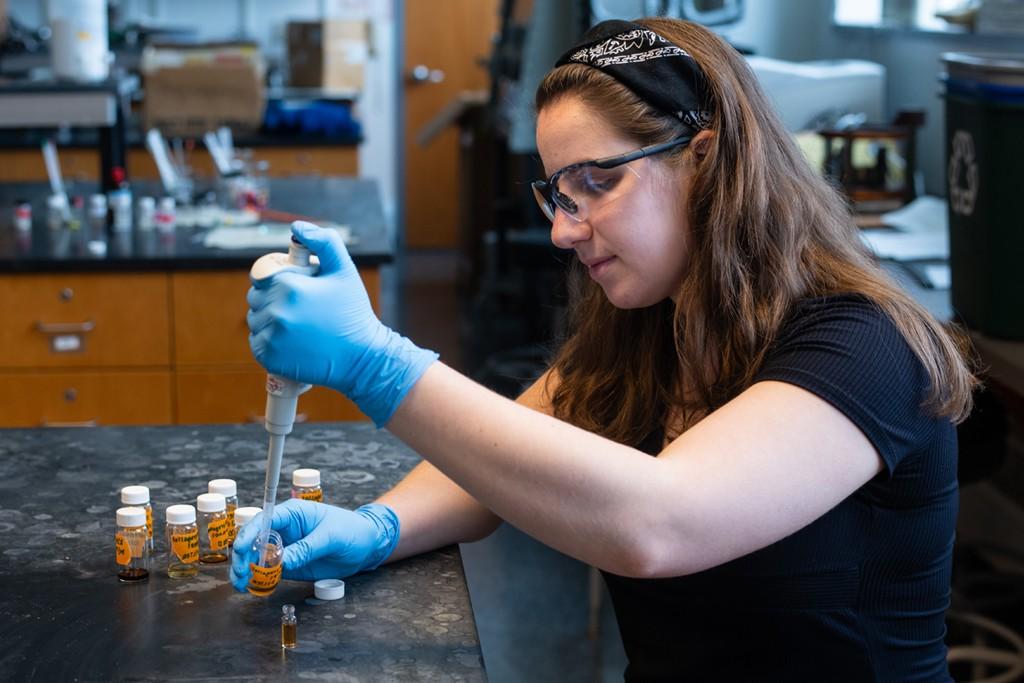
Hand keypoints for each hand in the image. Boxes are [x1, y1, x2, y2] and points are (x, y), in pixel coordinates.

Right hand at [230, 498, 400, 589]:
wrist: (367, 545)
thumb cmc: (352, 530)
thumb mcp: (331, 537)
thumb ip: (307, 548)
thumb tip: (282, 561)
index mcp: (293, 513)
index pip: (264, 520)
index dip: (249, 534)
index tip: (240, 549)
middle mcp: (284, 530)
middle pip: (254, 540)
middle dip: (242, 555)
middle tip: (240, 574)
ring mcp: (285, 547)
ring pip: (257, 557)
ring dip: (246, 570)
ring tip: (241, 585)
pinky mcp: (290, 564)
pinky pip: (269, 572)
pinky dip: (258, 579)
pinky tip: (252, 588)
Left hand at [246, 221, 437, 425]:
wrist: (362, 358)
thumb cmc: (353, 312)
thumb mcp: (345, 270)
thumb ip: (324, 242)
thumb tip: (296, 226)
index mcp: (289, 287)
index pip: (261, 274)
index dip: (278, 279)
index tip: (297, 288)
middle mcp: (275, 312)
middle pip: (256, 297)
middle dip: (273, 298)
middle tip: (301, 307)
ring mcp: (270, 337)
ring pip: (256, 320)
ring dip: (270, 319)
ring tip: (298, 325)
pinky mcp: (269, 357)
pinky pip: (257, 342)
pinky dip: (268, 340)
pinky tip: (291, 340)